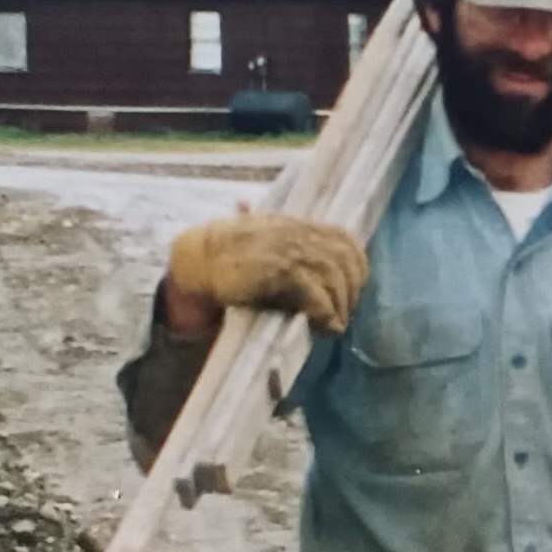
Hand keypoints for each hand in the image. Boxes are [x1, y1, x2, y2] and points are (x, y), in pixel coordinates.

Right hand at [165, 211, 367, 334]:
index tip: (355, 289)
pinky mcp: (278, 272)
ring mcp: (288, 251)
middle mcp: (297, 234)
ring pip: (333, 278)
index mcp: (296, 225)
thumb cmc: (224, 254)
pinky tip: (323, 325)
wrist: (195, 260)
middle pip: (343, 260)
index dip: (357, 266)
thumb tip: (281, 231)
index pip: (344, 239)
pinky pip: (315, 293)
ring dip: (339, 306)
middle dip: (350, 292)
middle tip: (343, 314)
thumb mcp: (259, 238)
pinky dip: (325, 311)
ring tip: (333, 326)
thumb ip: (280, 239)